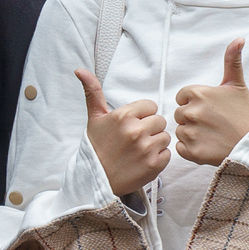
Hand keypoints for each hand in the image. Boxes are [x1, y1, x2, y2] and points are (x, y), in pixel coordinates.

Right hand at [73, 69, 167, 198]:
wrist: (96, 179)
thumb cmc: (97, 147)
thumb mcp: (94, 118)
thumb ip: (93, 92)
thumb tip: (80, 69)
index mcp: (124, 116)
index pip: (150, 106)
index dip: (142, 115)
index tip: (131, 125)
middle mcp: (136, 131)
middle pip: (160, 121)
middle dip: (150, 129)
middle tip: (135, 139)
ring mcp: (147, 149)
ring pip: (165, 137)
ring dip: (155, 143)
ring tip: (138, 150)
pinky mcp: (155, 165)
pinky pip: (168, 154)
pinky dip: (158, 158)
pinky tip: (143, 161)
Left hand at [171, 39, 248, 167]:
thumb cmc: (243, 113)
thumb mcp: (237, 85)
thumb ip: (232, 61)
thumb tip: (239, 38)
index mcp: (197, 93)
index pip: (182, 97)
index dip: (195, 103)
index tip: (210, 109)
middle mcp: (191, 111)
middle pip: (180, 114)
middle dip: (193, 118)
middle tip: (213, 123)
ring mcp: (190, 132)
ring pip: (180, 131)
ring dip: (192, 134)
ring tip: (212, 134)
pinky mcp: (191, 151)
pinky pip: (180, 148)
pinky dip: (191, 149)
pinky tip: (207, 145)